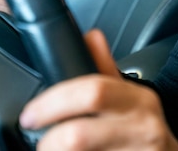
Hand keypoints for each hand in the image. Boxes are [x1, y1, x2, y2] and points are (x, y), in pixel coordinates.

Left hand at [19, 30, 177, 150]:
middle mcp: (140, 127)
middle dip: (49, 141)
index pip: (92, 92)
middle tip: (39, 142)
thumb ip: (105, 68)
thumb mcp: (131, 96)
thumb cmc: (145, 130)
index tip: (31, 114)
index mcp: (137, 100)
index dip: (54, 103)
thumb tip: (91, 36)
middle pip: (79, 135)